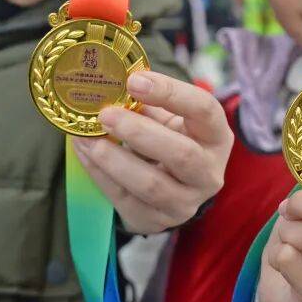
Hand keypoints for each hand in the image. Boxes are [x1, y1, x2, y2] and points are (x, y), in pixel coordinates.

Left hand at [71, 71, 232, 234]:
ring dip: (114, 159)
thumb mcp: (168, 118)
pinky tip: (84, 152)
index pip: (204, 110)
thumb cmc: (169, 139)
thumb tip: (112, 81)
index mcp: (216, 137)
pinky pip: (125, 199)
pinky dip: (100, 174)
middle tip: (106, 114)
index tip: (134, 80)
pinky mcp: (157, 221)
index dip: (171, 93)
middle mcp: (209, 173)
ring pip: (151, 185)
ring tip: (87, 138)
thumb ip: (149, 101)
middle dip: (139, 132)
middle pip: (182, 154)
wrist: (170, 187)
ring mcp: (186, 203)